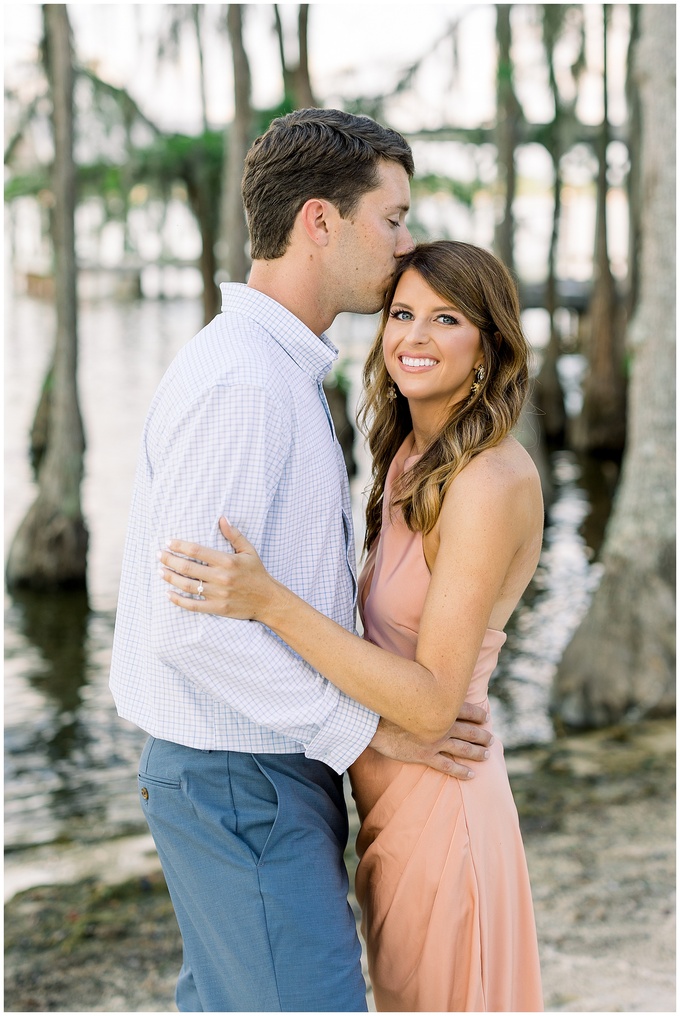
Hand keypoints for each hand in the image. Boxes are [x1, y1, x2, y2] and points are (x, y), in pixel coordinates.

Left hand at [158, 518, 278, 620]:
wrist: (268, 600)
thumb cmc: (257, 573)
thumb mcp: (249, 551)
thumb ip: (234, 535)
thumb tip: (222, 518)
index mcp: (227, 561)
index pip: (197, 551)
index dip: (179, 546)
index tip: (168, 542)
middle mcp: (221, 577)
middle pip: (188, 568)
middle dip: (169, 560)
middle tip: (159, 555)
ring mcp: (218, 594)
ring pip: (187, 586)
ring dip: (170, 578)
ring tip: (160, 571)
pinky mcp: (217, 608)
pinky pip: (193, 605)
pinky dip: (178, 600)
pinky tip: (168, 593)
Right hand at [370, 704, 491, 780]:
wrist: (375, 723)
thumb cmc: (389, 706)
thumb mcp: (409, 695)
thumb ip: (423, 695)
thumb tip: (429, 691)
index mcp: (438, 708)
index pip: (465, 709)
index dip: (477, 713)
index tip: (486, 716)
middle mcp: (441, 725)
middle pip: (468, 730)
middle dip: (482, 735)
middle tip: (491, 738)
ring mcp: (434, 741)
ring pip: (463, 748)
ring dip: (477, 752)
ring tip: (486, 755)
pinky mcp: (425, 755)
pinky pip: (448, 765)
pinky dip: (461, 771)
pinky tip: (471, 775)